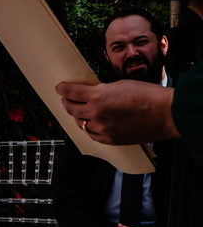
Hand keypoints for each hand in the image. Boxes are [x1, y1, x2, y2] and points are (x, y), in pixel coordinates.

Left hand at [55, 79, 178, 144]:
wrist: (166, 114)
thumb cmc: (147, 96)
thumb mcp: (120, 85)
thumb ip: (102, 91)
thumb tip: (92, 95)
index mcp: (98, 97)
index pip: (71, 92)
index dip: (63, 89)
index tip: (59, 88)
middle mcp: (97, 113)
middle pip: (72, 109)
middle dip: (67, 103)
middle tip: (67, 99)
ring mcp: (103, 128)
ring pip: (81, 123)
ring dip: (79, 116)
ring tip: (80, 112)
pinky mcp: (110, 140)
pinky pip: (92, 135)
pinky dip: (90, 129)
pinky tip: (92, 124)